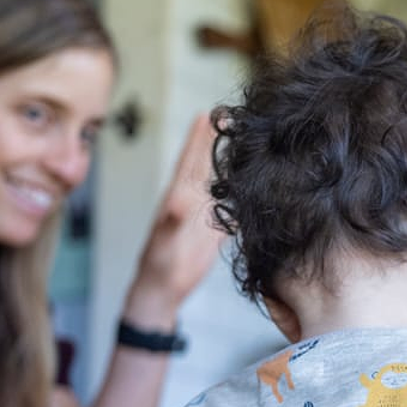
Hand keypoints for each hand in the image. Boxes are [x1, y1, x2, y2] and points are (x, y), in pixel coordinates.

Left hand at [122, 114, 220, 321]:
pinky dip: (236, 195)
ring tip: (238, 142)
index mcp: (177, 198)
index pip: (191, 161)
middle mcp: (189, 202)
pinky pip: (226, 207)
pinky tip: (246, 187)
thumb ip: (174, 220)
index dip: (199, 138)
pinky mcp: (211, 233)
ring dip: (226, 163)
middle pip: (204, 165)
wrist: (161, 293)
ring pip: (216, 183)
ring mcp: (200, 216)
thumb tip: (180, 197)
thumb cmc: (160, 269)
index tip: (209, 113)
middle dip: (214, 141)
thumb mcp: (167, 243)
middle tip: (226, 115)